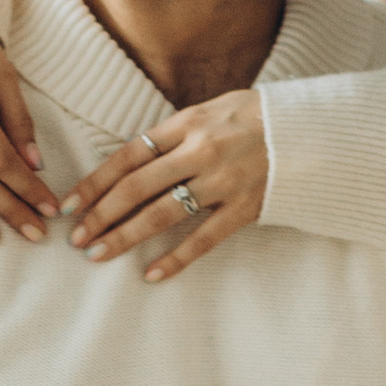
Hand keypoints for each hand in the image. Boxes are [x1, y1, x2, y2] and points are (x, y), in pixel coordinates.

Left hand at [65, 89, 268, 282]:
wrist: (314, 129)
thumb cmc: (258, 118)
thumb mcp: (212, 110)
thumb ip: (175, 134)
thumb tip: (132, 161)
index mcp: (187, 124)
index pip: (128, 156)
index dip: (95, 182)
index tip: (70, 204)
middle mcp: (200, 151)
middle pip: (136, 187)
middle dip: (100, 214)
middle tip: (77, 238)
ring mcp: (223, 181)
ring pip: (162, 213)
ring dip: (125, 236)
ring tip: (98, 255)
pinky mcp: (245, 207)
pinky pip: (203, 238)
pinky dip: (175, 258)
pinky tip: (151, 274)